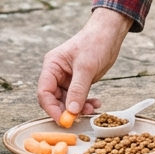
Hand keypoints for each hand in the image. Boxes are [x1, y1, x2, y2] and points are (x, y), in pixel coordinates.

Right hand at [37, 7, 132, 121]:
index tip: (62, 119)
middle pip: (54, 99)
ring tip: (92, 108)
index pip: (44, 91)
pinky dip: (86, 103)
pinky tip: (96, 103)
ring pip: (67, 101)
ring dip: (78, 108)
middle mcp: (57, 73)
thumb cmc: (95, 42)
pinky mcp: (79, 82)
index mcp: (52, 66)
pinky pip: (78, 98)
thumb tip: (71, 111)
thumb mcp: (86, 67)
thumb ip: (78, 90)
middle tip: (78, 118)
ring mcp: (68, 79)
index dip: (51, 108)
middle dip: (66, 110)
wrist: (110, 34)